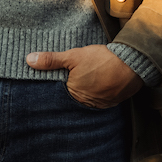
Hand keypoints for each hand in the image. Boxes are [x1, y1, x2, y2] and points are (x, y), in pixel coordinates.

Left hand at [26, 44, 142, 108]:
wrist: (132, 63)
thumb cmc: (101, 60)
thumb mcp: (73, 56)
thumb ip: (51, 60)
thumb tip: (29, 60)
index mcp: (73, 95)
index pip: (58, 95)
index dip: (56, 87)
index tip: (56, 80)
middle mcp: (86, 104)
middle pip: (72, 98)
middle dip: (70, 90)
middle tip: (73, 79)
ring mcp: (100, 105)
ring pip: (86, 99)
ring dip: (84, 92)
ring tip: (86, 81)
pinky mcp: (111, 103)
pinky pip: (99, 100)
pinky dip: (97, 93)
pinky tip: (97, 83)